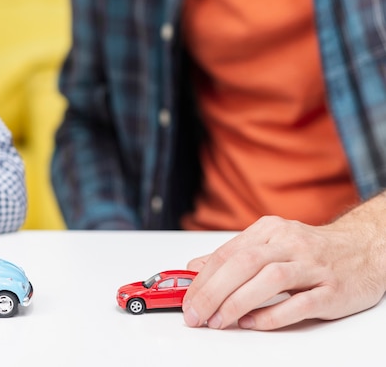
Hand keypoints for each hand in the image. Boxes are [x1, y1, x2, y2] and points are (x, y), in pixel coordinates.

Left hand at [182, 211, 385, 330]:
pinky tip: (252, 323)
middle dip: (213, 291)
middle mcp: (290, 243)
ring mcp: (313, 265)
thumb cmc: (311, 250)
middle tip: (196, 314)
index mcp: (270, 229)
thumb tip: (194, 269)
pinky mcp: (332, 290)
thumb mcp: (268, 244)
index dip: (203, 278)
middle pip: (243, 263)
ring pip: (270, 279)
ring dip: (237, 302)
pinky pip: (299, 304)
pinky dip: (272, 315)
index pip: (228, 253)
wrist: (365, 249)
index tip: (187, 299)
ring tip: (218, 321)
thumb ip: (232, 256)